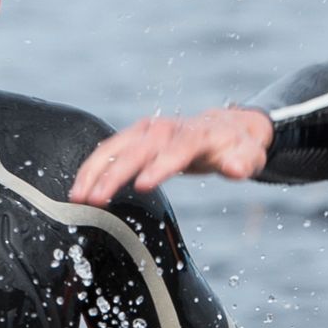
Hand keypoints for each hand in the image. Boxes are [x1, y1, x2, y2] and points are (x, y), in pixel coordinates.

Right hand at [69, 104, 273, 206]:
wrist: (225, 128)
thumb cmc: (237, 146)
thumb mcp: (249, 155)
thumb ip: (243, 163)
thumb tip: (236, 167)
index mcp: (194, 135)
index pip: (175, 150)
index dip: (159, 167)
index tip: (141, 186)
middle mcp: (166, 129)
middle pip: (136, 150)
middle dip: (113, 174)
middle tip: (95, 199)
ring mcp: (148, 131)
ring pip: (114, 148)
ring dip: (94, 171)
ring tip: (77, 196)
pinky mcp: (136, 137)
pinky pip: (109, 150)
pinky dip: (93, 167)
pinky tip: (80, 187)